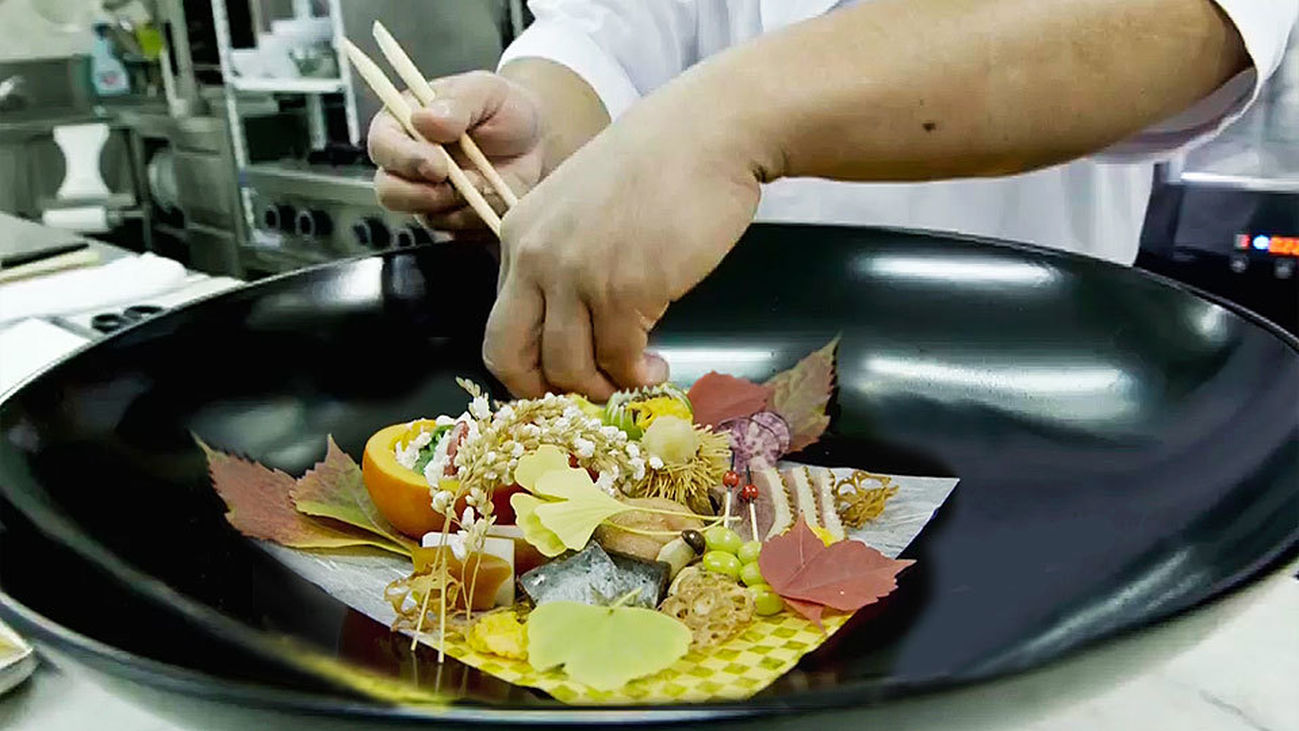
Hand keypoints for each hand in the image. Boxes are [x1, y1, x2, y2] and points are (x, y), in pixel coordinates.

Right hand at [367, 70, 544, 231]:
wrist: (535, 140)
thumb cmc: (503, 108)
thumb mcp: (484, 91)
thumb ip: (456, 102)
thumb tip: (425, 120)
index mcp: (403, 125)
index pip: (383, 146)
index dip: (404, 160)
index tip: (437, 165)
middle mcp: (407, 164)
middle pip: (390, 192)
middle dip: (423, 195)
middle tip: (459, 185)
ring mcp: (428, 196)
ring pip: (426, 216)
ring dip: (460, 205)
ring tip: (487, 182)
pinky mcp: (452, 219)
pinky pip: (458, 232)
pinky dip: (479, 218)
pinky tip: (495, 195)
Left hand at [484, 84, 765, 398]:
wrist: (709, 133)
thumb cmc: (658, 163)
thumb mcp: (582, 205)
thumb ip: (565, 258)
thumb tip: (576, 324)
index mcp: (518, 235)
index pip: (499, 328)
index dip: (527, 368)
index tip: (561, 378)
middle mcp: (536, 258)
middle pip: (511, 357)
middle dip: (546, 392)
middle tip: (586, 396)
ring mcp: (577, 277)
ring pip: (567, 368)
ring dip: (602, 387)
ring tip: (633, 378)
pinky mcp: (625, 291)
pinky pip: (620, 359)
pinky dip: (638, 374)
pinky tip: (656, 366)